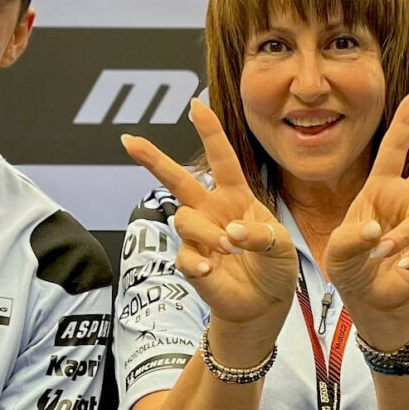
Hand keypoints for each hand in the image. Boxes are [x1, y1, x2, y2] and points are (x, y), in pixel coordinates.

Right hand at [121, 98, 298, 337]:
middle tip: (128, 140)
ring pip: (185, 219)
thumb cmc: (274, 268)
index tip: (194, 104)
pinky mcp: (191, 263)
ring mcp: (198, 237)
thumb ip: (260, 235)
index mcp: (236, 197)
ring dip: (208, 233)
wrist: (264, 306)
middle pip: (177, 180)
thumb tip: (231, 233)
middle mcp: (212, 211)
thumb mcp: (280, 246)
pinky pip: (184, 256)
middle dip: (152, 159)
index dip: (209, 131)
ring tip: (230, 248)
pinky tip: (212, 269)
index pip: (221, 159)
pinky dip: (199, 263)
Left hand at [326, 90, 408, 349]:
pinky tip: (402, 267)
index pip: (394, 149)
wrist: (369, 301)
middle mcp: (406, 199)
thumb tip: (376, 231)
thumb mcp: (338, 251)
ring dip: (406, 234)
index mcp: (380, 189)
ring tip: (384, 253)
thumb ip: (351, 238)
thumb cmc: (351, 268)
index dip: (404, 120)